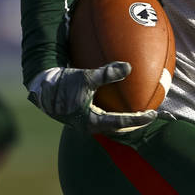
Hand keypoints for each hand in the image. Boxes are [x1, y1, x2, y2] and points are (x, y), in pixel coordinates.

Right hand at [26, 64, 156, 133]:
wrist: (40, 88)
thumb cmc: (62, 84)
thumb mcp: (85, 78)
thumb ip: (106, 74)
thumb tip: (129, 67)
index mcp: (91, 122)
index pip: (121, 124)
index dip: (138, 120)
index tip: (153, 114)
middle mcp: (89, 125)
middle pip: (117, 128)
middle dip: (134, 123)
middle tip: (150, 115)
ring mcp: (85, 121)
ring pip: (110, 122)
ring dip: (124, 117)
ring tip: (139, 109)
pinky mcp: (81, 114)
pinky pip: (102, 113)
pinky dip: (113, 108)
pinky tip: (119, 98)